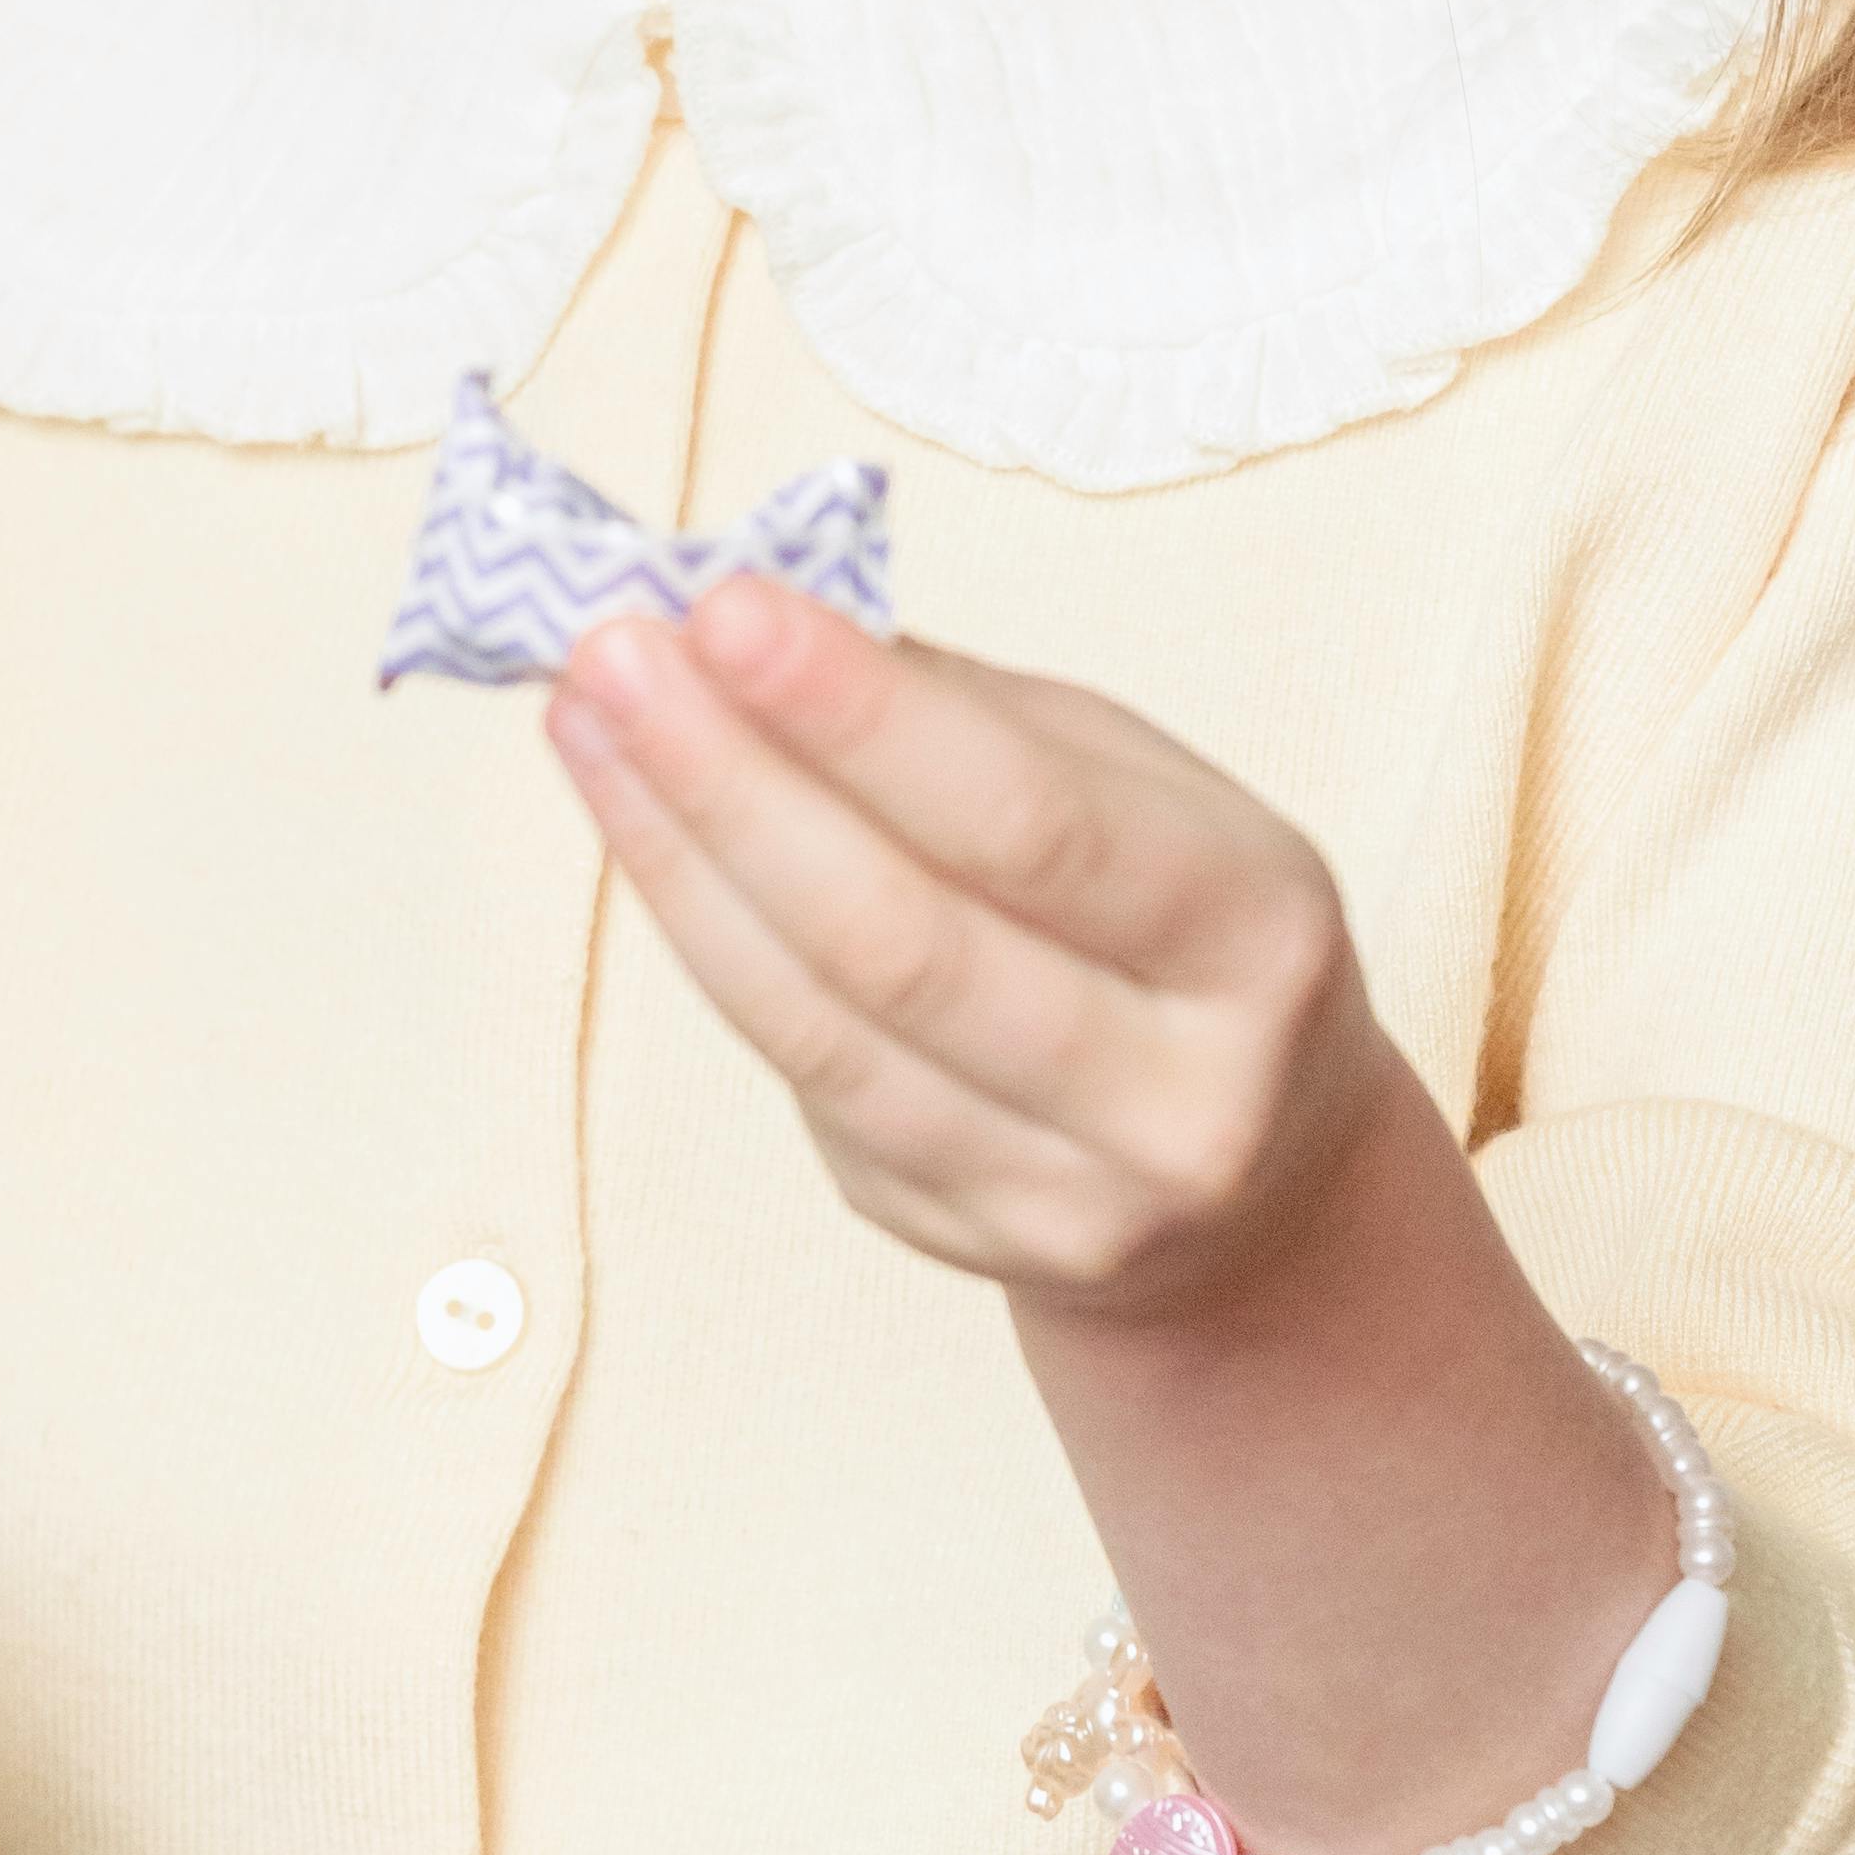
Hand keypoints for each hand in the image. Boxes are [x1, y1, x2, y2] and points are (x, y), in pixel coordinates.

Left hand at [545, 574, 1448, 1313]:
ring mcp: (1067, 1200)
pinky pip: (802, 1082)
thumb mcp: (1147, 792)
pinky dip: (706, 944)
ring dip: (680, 862)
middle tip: (614, 659)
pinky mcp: (960, 1245)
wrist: (1264, 1187)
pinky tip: (646, 835)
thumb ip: (972, 715)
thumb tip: (759, 628)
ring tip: (590, 726)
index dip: (862, 718)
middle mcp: (1178, 1097)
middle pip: (902, 942)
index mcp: (1254, 937)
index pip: (1031, 824)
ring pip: (823, 1031)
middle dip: (732, 785)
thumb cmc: (1180, 931)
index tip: (726, 609)